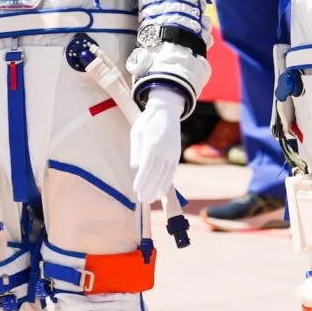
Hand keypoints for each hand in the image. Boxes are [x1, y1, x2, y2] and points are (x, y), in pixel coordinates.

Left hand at [130, 86, 185, 203]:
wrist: (167, 111)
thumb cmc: (147, 122)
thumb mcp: (137, 131)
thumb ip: (135, 149)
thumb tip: (135, 166)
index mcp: (152, 142)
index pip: (147, 165)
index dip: (142, 178)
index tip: (136, 189)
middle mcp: (164, 149)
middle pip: (156, 172)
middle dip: (148, 187)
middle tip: (142, 199)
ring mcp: (172, 152)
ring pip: (165, 174)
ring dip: (157, 188)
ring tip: (150, 199)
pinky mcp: (176, 154)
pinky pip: (172, 171)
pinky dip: (167, 182)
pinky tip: (161, 191)